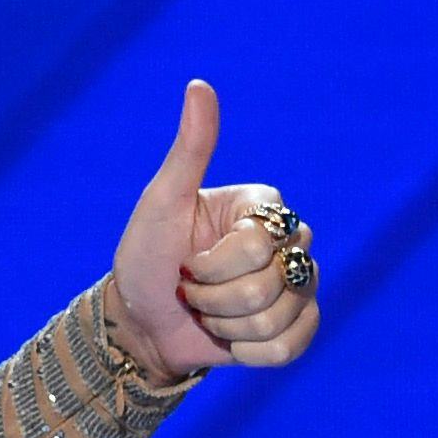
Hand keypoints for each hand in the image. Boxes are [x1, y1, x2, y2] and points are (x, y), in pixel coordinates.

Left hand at [106, 78, 320, 383]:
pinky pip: (288, 346)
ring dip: (227, 326)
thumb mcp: (161, 203)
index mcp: (265, 208)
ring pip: (277, 319)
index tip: (187, 261)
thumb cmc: (145, 258)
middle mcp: (290, 243)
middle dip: (215, 298)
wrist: (138, 321)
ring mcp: (298, 287)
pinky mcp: (296, 328)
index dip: (213, 266)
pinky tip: (228, 340)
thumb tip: (199, 85)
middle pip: (271, 284)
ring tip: (207, 312)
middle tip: (193, 290)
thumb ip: (189, 150)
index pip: (259, 245)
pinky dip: (248, 353)